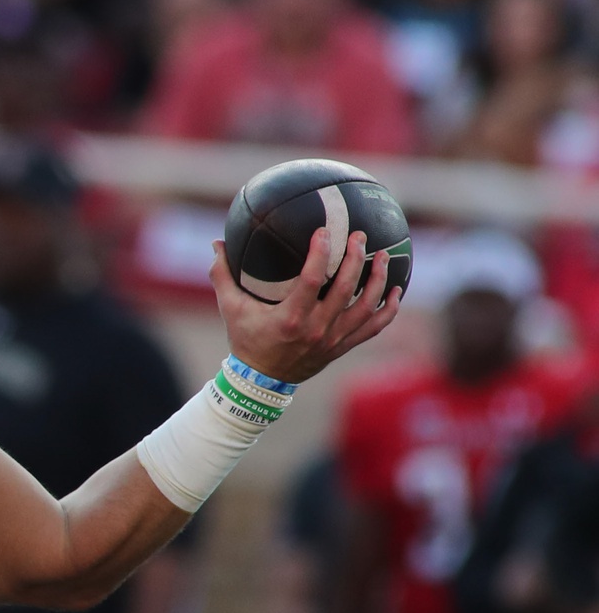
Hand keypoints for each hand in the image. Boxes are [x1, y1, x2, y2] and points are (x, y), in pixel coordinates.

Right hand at [209, 230, 401, 384]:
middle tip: (359, 236)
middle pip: (346, 288)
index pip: (312, 279)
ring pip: (366, 306)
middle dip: (356, 258)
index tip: (324, 231)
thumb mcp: (230, 309)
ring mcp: (333, 339)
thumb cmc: (246, 341)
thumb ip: (222, 276)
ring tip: (383, 256)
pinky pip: (374, 327)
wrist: (261, 381)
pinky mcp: (343, 346)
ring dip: (378, 280)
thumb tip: (216, 243)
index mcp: (290, 318)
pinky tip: (396, 290)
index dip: (321, 253)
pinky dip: (389, 310)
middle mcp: (316, 328)